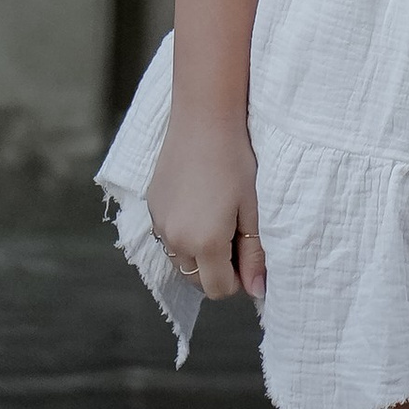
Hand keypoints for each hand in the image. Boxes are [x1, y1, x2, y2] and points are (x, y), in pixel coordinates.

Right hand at [148, 108, 266, 305]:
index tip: (244, 251)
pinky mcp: (151, 206)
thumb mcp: (252, 208)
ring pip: (180, 260)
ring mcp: (159, 223)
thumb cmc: (235, 160)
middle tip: (232, 230)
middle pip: (197, 279)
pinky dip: (182, 232)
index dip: (236, 278)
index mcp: (205, 243)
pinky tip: (197, 201)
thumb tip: (258, 291)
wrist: (203, 116)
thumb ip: (253, 254)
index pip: (218, 290)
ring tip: (214, 214)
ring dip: (197, 252)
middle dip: (216, 267)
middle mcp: (176, 240)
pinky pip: (167, 236)